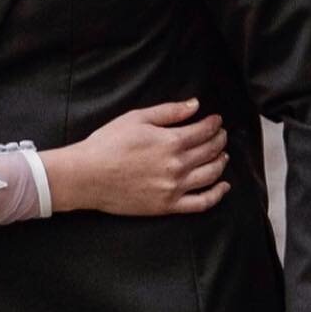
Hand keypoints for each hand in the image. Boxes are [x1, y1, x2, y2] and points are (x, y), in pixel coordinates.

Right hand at [48, 100, 229, 215]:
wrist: (87, 175)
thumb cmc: (107, 144)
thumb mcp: (136, 118)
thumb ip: (169, 111)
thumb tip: (195, 105)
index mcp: (171, 142)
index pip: (204, 131)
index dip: (214, 124)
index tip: (217, 120)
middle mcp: (177, 165)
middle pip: (210, 151)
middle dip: (219, 140)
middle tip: (221, 135)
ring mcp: (174, 188)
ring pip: (211, 175)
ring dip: (221, 163)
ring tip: (222, 156)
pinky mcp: (168, 206)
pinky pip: (202, 203)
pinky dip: (217, 195)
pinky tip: (223, 186)